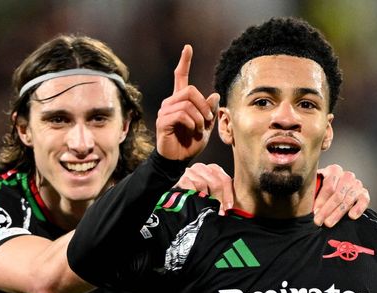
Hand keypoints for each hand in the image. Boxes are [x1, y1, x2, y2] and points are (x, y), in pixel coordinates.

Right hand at [156, 45, 219, 160]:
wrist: (179, 159)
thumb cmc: (190, 143)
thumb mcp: (206, 126)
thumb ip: (209, 111)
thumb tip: (214, 95)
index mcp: (180, 101)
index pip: (180, 77)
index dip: (184, 62)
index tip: (188, 48)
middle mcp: (170, 102)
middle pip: (190, 90)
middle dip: (204, 105)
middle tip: (208, 120)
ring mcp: (165, 111)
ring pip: (187, 104)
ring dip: (200, 118)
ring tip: (200, 129)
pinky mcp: (163, 122)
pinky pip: (181, 115)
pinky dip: (192, 123)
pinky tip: (193, 131)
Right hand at [175, 163, 234, 214]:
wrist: (181, 199)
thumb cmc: (202, 196)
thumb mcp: (215, 194)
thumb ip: (224, 198)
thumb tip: (229, 209)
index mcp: (214, 169)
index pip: (225, 180)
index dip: (228, 196)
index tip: (229, 208)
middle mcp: (203, 168)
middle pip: (215, 183)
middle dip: (218, 199)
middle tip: (218, 211)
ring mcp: (191, 172)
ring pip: (203, 184)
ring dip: (206, 199)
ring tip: (208, 208)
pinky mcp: (182, 179)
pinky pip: (190, 187)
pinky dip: (194, 196)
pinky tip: (196, 202)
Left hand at [313, 164, 369, 226]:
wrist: (337, 187)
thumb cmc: (323, 187)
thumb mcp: (317, 185)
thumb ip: (313, 191)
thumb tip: (306, 204)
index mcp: (334, 170)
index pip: (329, 187)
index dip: (321, 201)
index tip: (314, 212)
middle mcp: (347, 176)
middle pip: (338, 195)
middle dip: (327, 210)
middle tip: (318, 220)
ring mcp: (357, 184)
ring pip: (348, 200)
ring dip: (337, 213)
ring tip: (328, 223)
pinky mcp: (364, 193)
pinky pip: (364, 201)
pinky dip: (358, 209)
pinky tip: (351, 216)